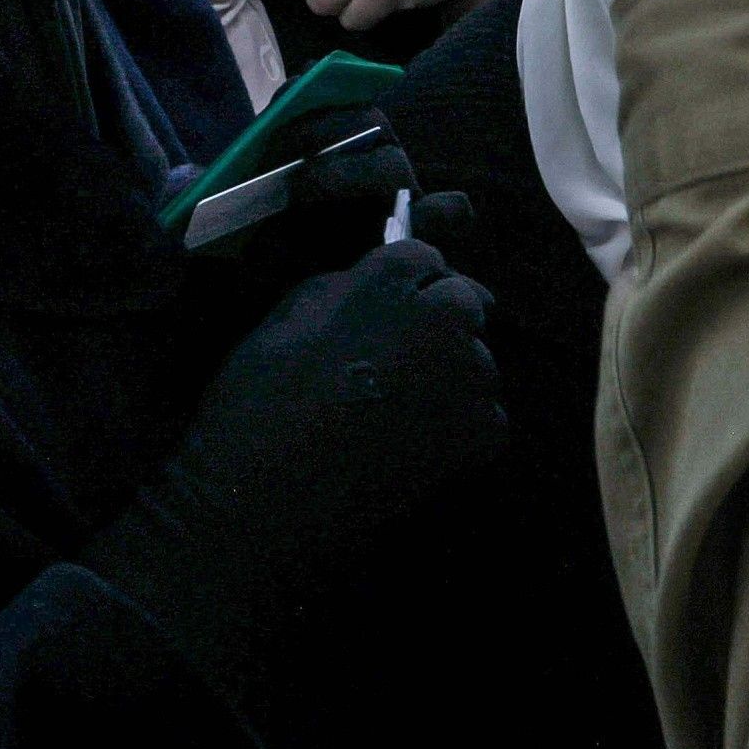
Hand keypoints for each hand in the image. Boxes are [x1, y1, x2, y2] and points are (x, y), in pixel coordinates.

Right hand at [167, 239, 506, 565]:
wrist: (269, 492)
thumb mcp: (291, 312)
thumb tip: (377, 282)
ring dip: (451, 372)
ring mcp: (470, 377)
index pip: (424, 256)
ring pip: (478, 359)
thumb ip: (349, 284)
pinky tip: (415, 440)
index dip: (406, 282)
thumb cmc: (263, 395)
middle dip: (439, 320)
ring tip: (399, 406)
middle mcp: (444, 318)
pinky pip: (486, 413)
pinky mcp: (480, 433)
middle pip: (465, 302)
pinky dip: (460, 424)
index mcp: (393, 279)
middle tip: (396, 357)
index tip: (390, 305)